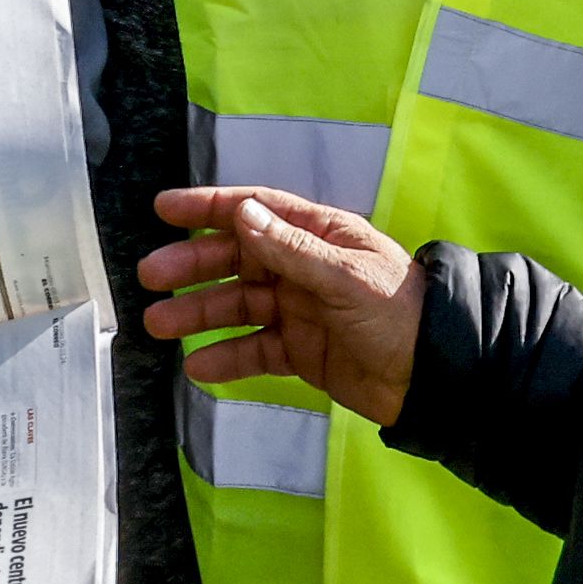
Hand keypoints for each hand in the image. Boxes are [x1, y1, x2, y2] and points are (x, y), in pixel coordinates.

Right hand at [141, 184, 424, 426]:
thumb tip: (241, 214)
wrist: (432, 375)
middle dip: (192, 266)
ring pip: (237, 307)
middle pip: (235, 260)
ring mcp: (299, 311)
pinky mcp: (300, 352)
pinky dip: (226, 358)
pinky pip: (253, 350)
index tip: (164, 208)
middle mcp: (302, 268)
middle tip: (150, 276)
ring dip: (198, 314)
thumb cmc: (399, 312)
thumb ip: (290, 249)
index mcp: (317, 235)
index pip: (254, 210)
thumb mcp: (345, 275)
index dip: (207, 207)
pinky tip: (198, 366)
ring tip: (158, 325)